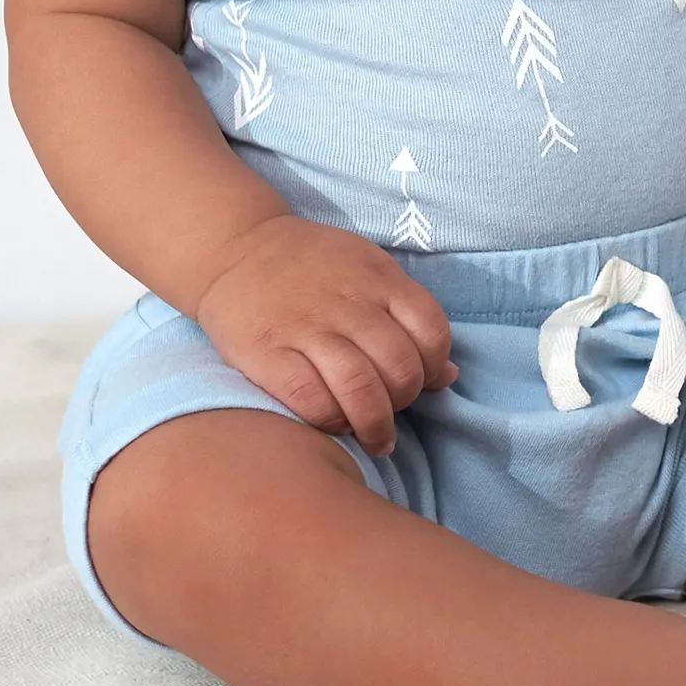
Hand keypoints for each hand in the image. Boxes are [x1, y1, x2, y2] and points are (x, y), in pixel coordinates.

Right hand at [194, 215, 456, 454]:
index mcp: (379, 279)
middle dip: (404, 400)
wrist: (237, 249)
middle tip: (391, 411)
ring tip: (373, 437)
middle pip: (400, 366)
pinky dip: (330, 420)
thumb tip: (448, 375)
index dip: (434, 367)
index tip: (422, 382)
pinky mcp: (267, 353)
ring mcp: (307, 328)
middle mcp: (348, 304)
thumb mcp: (370, 270)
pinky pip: (310, 399)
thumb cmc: (314, 266)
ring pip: (361, 388)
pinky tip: (333, 424)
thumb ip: (410, 316)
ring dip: (374, 424)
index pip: (432, 331)